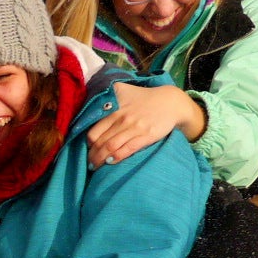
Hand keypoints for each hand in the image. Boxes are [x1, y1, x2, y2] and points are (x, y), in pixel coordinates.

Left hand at [86, 84, 204, 167]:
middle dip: (91, 154)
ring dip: (100, 159)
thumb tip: (90, 94)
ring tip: (95, 166)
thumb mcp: (124, 90)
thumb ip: (108, 95)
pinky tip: (110, 163)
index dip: (88, 142)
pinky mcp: (146, 136)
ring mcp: (134, 127)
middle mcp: (122, 117)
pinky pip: (127, 149)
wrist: (170, 103)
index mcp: (114, 107)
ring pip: (111, 146)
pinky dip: (116, 157)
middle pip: (100, 140)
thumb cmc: (144, 98)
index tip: (87, 149)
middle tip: (88, 162)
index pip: (94, 129)